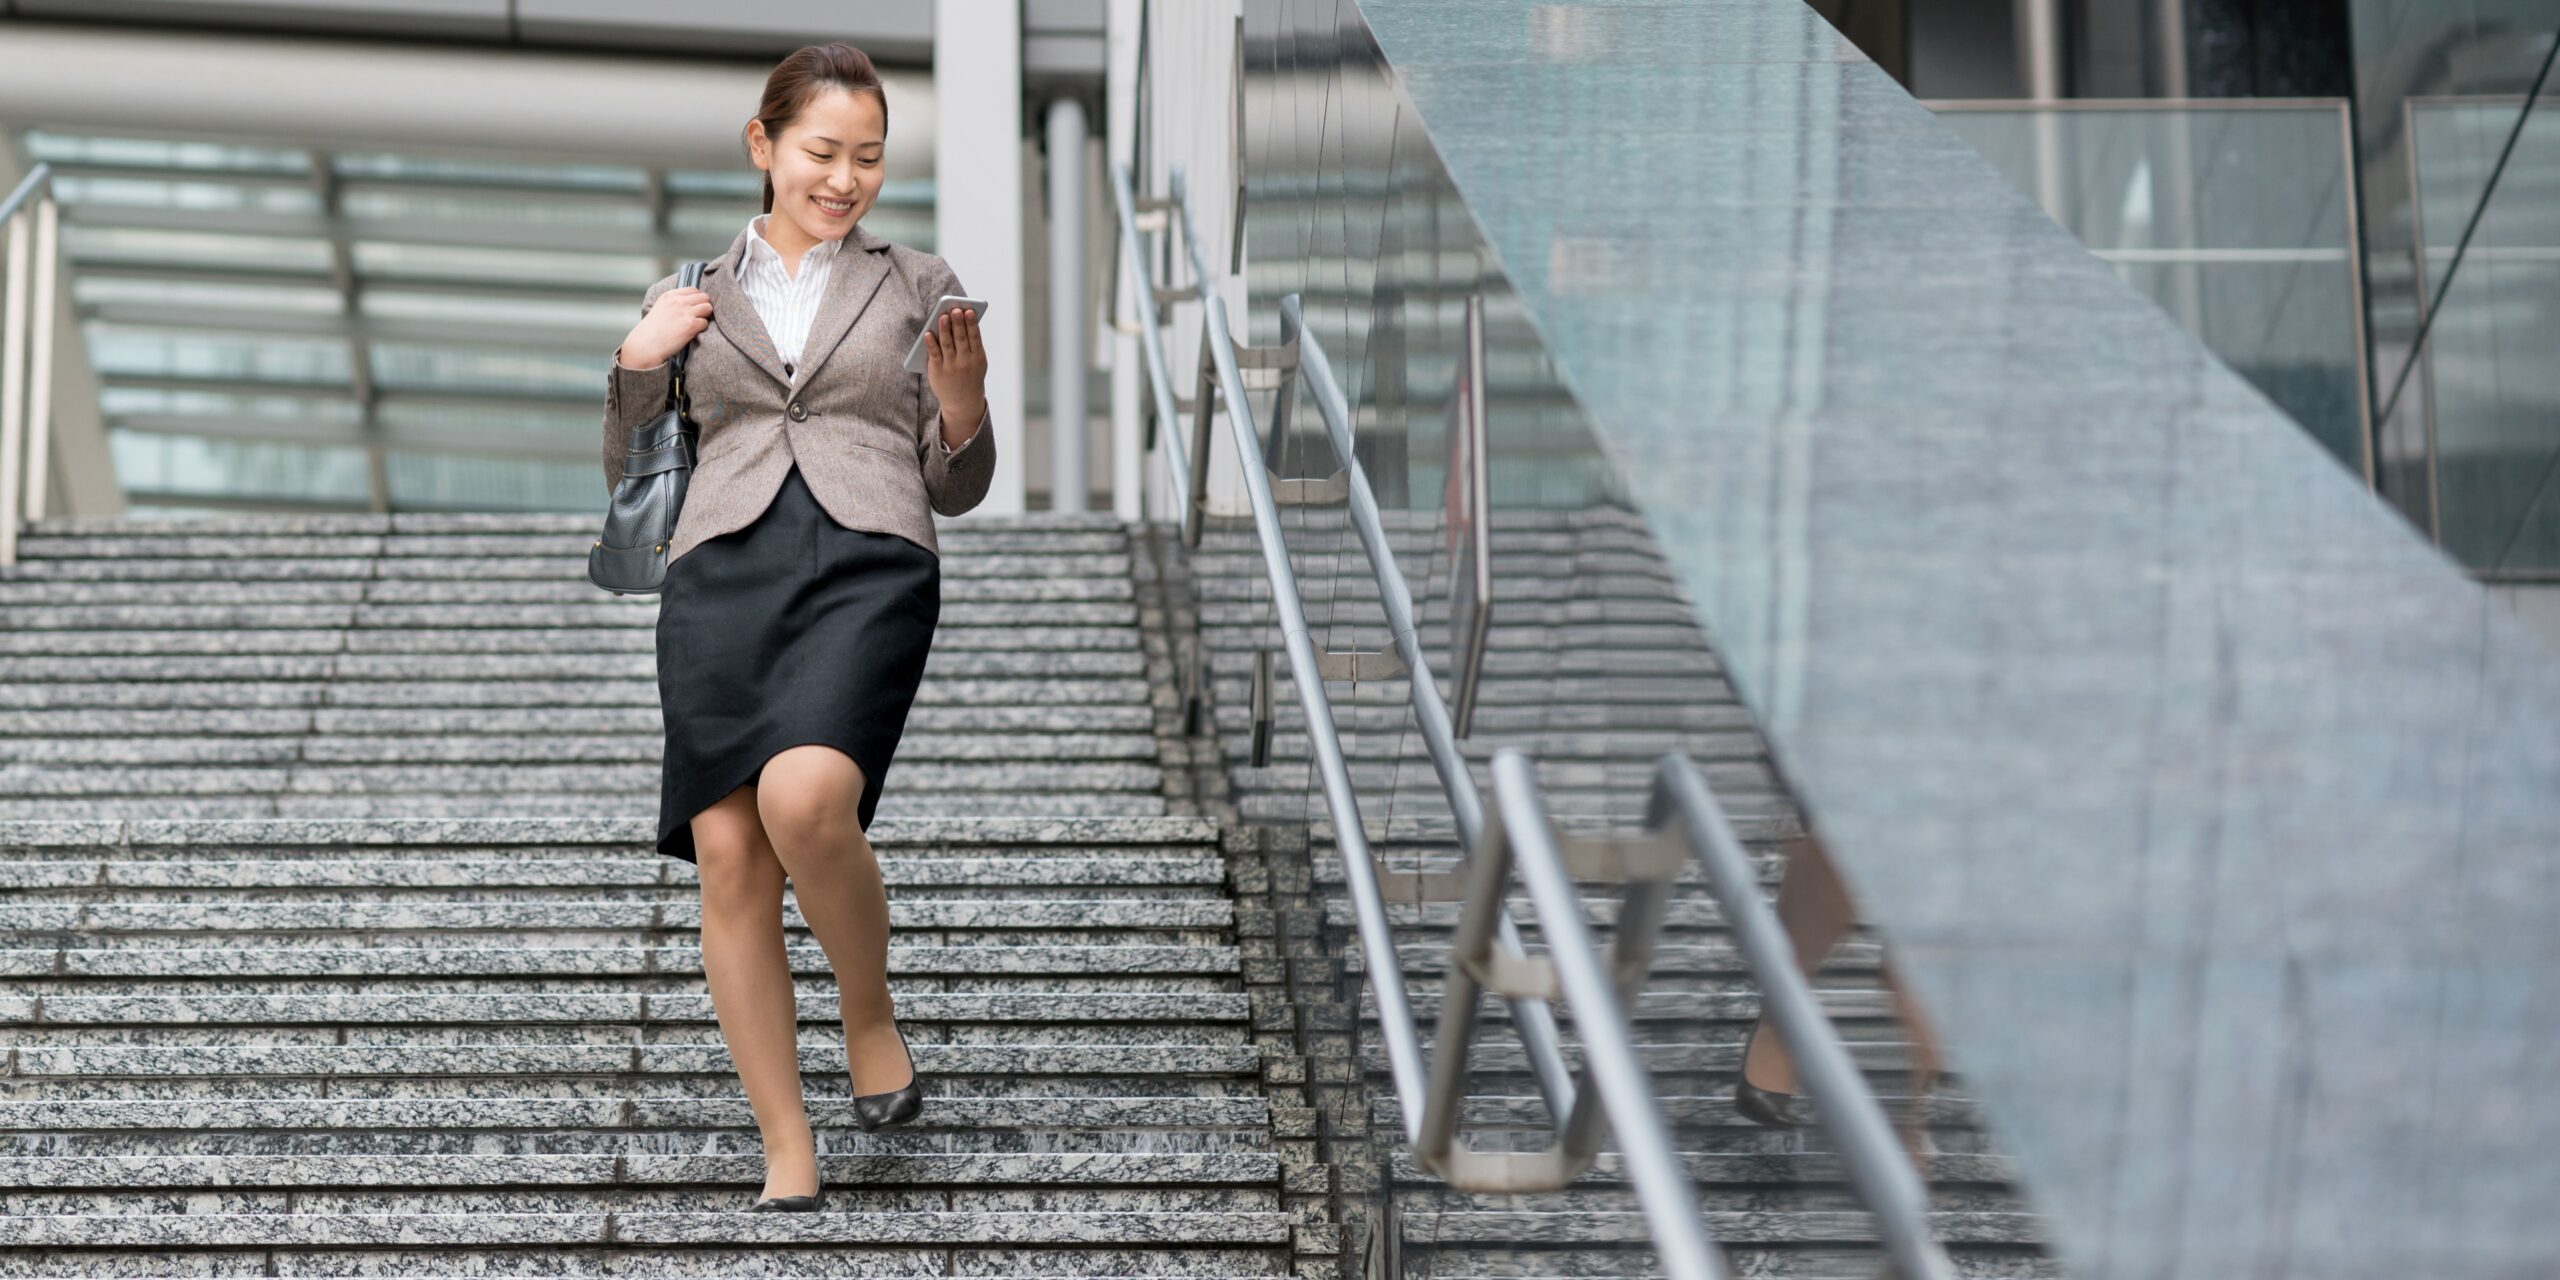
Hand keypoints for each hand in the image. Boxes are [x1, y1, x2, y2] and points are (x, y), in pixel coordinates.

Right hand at [617, 287, 711, 369]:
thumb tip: (693, 303)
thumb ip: (675, 303)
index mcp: (670, 295)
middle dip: (703, 306)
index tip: (693, 308)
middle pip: (704, 297)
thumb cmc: (652, 330)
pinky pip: (705, 323)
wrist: (645, 345)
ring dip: (705, 316)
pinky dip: (701, 328)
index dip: (697, 299)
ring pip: (708, 308)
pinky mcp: (691, 325)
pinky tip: (692, 333)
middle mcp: (678, 301)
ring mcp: (685, 312)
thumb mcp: (660, 308)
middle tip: (698, 317)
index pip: (694, 290)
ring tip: (696, 324)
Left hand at [923, 303, 987, 423]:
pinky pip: (934, 354)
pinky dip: (931, 343)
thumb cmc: (970, 376)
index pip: (975, 337)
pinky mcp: (938, 371)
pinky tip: (928, 333)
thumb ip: (971, 346)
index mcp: (978, 358)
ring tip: (941, 316)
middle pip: (960, 338)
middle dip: (957, 323)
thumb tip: (960, 322)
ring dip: (944, 329)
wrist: (963, 402)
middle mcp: (965, 362)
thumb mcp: (977, 363)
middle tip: (955, 309)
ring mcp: (951, 367)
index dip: (971, 323)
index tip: (969, 311)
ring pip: (947, 344)